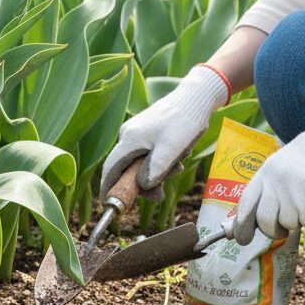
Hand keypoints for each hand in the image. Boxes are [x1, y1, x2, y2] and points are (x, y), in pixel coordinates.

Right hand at [100, 64, 229, 200]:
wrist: (195, 100)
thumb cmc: (183, 123)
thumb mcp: (170, 151)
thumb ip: (154, 171)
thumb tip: (143, 187)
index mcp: (129, 139)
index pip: (110, 168)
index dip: (108, 188)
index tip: (110, 205)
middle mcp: (129, 135)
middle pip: (127, 169)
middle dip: (144, 183)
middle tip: (161, 193)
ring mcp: (138, 133)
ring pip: (141, 164)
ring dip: (158, 172)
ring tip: (178, 166)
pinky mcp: (148, 133)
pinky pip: (149, 155)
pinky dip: (162, 162)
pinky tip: (178, 156)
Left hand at [232, 97, 304, 244]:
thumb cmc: (303, 163)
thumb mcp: (278, 169)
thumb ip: (266, 192)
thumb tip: (256, 224)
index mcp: (264, 174)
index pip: (247, 203)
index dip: (242, 224)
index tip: (242, 240)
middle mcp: (275, 183)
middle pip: (265, 221)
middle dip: (273, 231)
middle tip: (281, 230)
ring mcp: (293, 192)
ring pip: (289, 224)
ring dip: (298, 218)